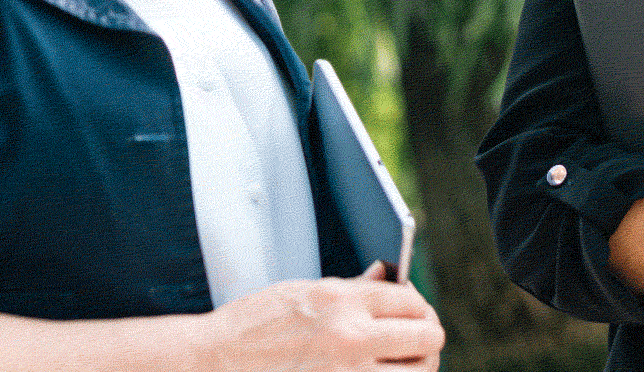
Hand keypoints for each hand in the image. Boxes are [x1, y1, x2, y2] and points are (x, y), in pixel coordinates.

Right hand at [197, 264, 444, 371]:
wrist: (216, 362)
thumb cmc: (256, 324)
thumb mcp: (306, 291)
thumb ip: (354, 289)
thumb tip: (389, 281)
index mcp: (342, 303)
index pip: (410, 300)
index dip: (417, 303)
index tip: (412, 310)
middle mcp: (351, 340)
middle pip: (427, 338)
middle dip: (428, 335)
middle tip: (418, 337)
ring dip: (418, 367)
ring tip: (408, 362)